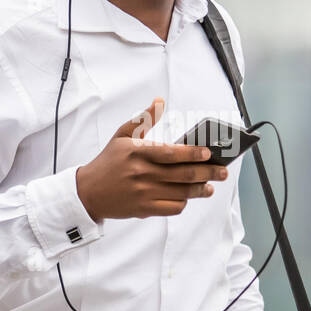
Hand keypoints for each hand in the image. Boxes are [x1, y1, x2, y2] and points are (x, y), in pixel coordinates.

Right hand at [76, 97, 229, 220]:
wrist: (87, 192)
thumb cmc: (108, 161)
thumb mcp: (121, 136)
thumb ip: (143, 120)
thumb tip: (159, 101)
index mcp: (137, 153)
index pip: (171, 153)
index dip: (192, 153)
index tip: (208, 153)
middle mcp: (142, 174)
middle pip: (182, 174)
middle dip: (207, 173)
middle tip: (223, 171)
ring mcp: (143, 193)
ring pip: (181, 193)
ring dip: (200, 190)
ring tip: (211, 186)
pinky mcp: (143, 209)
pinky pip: (171, 207)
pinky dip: (183, 203)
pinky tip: (189, 197)